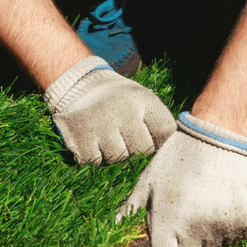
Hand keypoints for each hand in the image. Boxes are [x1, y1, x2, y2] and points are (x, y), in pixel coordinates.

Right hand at [45, 56, 174, 164]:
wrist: (76, 85)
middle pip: (141, 149)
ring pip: (117, 157)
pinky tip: (91, 142)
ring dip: (112, 154)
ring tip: (106, 138)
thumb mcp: (140, 99)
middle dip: (133, 149)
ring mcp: (98, 122)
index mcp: (142, 98)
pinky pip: (93, 161)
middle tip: (122, 137)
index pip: (165, 132)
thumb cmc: (116, 100)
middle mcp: (121, 108)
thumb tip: (171, 156)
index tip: (148, 137)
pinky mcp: (77, 135)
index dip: (158, 140)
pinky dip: (93, 157)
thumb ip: (158, 122)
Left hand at [116, 112, 246, 246]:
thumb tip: (117, 229)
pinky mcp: (245, 221)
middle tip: (182, 241)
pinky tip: (221, 214)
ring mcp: (223, 226)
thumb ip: (133, 209)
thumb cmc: (177, 160)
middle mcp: (195, 227)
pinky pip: (236, 242)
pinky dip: (229, 235)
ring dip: (206, 245)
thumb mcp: (148, 181)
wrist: (217, 139)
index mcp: (167, 219)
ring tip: (201, 219)